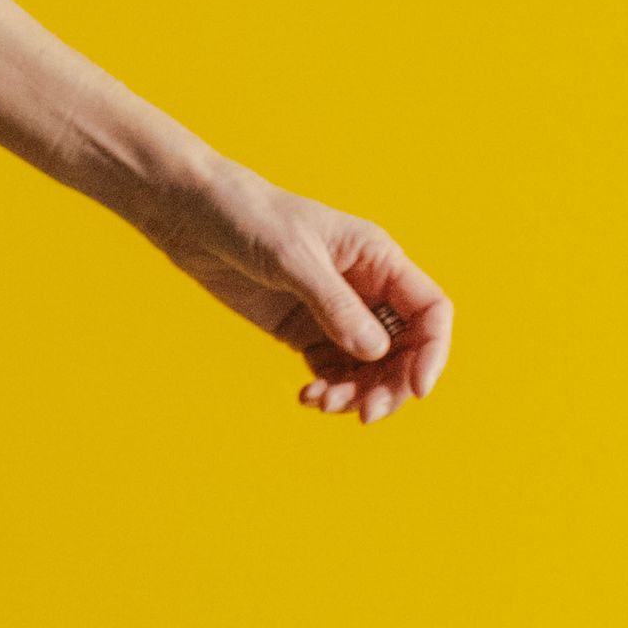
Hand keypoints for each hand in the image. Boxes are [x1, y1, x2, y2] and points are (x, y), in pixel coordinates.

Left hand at [165, 172, 454, 421]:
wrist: (194, 214)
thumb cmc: (249, 216)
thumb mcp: (294, 259)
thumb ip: (335, 306)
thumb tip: (377, 352)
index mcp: (378, 259)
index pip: (429, 310)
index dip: (433, 351)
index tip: (417, 389)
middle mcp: (365, 287)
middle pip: (404, 349)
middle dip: (391, 384)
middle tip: (364, 413)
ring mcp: (334, 312)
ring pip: (368, 367)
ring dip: (356, 393)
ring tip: (323, 402)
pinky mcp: (303, 330)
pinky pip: (332, 370)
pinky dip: (328, 389)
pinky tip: (307, 396)